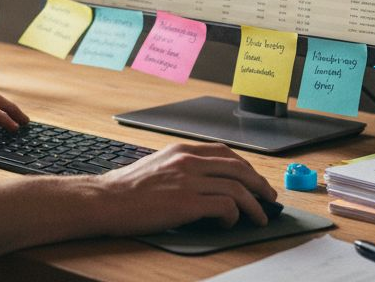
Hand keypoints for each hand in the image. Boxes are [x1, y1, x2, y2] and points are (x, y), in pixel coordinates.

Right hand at [95, 142, 276, 233]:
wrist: (106, 200)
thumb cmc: (125, 189)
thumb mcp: (155, 166)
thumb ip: (179, 169)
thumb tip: (201, 184)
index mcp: (180, 150)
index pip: (224, 152)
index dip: (245, 166)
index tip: (253, 178)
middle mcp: (188, 161)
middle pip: (238, 168)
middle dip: (259, 184)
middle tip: (269, 197)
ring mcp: (189, 181)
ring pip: (237, 187)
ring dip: (255, 204)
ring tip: (260, 217)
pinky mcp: (188, 202)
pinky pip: (225, 206)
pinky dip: (234, 215)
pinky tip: (230, 223)